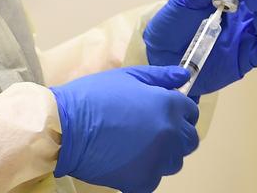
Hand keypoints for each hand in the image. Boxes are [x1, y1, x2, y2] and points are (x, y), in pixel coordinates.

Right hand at [50, 65, 199, 191]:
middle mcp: (170, 134)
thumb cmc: (92, 96)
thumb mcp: (126, 76)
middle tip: (149, 128)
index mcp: (168, 106)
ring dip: (163, 153)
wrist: (64, 127)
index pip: (191, 112)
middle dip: (176, 133)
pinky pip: (155, 177)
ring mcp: (158, 161)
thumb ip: (160, 76)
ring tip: (136, 144)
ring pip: (174, 160)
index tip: (161, 111)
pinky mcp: (144, 181)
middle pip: (189, 140)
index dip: (178, 110)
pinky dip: (144, 169)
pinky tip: (125, 157)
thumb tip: (184, 75)